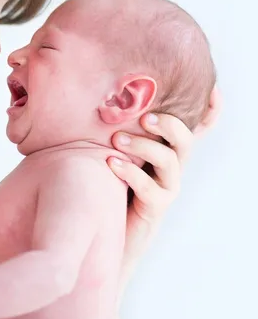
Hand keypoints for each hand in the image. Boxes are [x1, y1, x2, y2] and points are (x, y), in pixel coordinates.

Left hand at [109, 86, 221, 292]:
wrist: (107, 227)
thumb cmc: (110, 179)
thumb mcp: (117, 148)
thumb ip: (117, 126)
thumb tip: (104, 98)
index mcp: (166, 147)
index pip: (195, 128)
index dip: (209, 111)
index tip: (213, 90)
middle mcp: (172, 165)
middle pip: (185, 140)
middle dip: (168, 124)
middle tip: (144, 117)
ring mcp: (166, 187)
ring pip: (169, 161)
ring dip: (143, 146)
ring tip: (117, 139)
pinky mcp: (155, 206)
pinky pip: (149, 188)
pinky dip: (130, 172)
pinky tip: (111, 163)